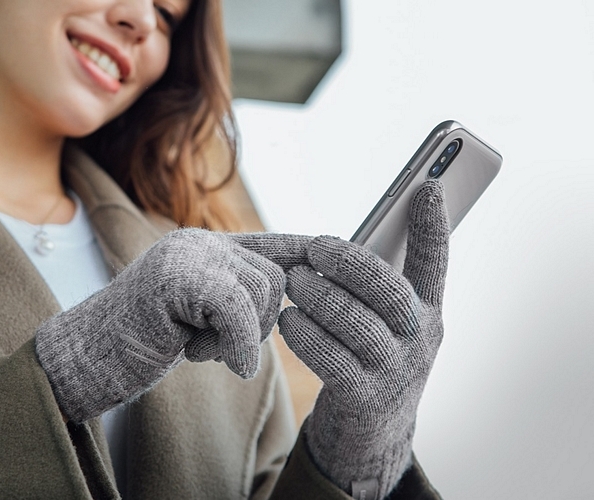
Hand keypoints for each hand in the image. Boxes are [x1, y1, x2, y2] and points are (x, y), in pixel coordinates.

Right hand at [35, 228, 304, 423]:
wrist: (87, 357)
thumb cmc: (142, 342)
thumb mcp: (197, 316)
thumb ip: (233, 297)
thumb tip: (289, 286)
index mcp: (207, 249)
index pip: (274, 243)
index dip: (310, 252)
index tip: (342, 257)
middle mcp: (199, 243)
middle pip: (274, 278)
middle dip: (259, 324)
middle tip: (217, 344)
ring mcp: (186, 255)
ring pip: (260, 292)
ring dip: (238, 336)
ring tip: (194, 343)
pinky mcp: (174, 277)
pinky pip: (235, 308)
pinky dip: (237, 343)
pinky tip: (223, 363)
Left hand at [279, 180, 449, 498]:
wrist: (371, 432)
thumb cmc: (370, 359)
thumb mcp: (384, 323)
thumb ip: (372, 287)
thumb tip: (334, 245)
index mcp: (427, 312)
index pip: (436, 263)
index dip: (432, 225)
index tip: (428, 187)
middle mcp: (421, 340)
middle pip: (388, 289)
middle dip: (348, 263)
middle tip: (314, 249)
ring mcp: (397, 372)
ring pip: (355, 322)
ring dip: (317, 296)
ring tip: (292, 282)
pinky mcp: (366, 400)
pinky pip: (332, 358)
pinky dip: (305, 334)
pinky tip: (288, 321)